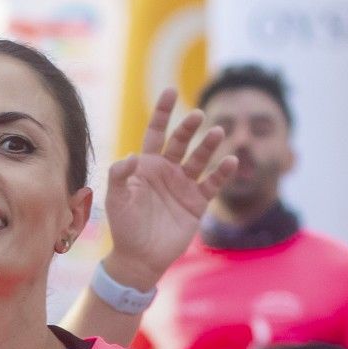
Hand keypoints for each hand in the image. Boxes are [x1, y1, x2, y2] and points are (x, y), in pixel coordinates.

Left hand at [100, 88, 239, 289]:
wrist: (139, 257)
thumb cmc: (124, 227)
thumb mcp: (117, 200)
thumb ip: (120, 176)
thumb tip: (130, 156)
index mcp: (146, 166)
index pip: (156, 132)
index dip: (162, 113)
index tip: (171, 91)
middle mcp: (167, 171)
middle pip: (181, 142)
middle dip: (188, 128)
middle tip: (196, 116)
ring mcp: (184, 185)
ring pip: (200, 159)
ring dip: (209, 145)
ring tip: (218, 133)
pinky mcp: (197, 202)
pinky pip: (213, 183)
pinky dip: (223, 172)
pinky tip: (231, 161)